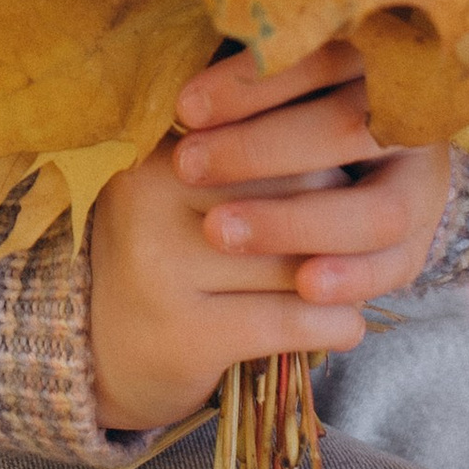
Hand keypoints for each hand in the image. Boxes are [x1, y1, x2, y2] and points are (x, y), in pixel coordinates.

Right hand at [86, 41, 453, 435]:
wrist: (99, 353)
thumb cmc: (166, 255)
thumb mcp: (185, 192)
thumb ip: (247, 154)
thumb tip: (352, 116)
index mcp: (155, 150)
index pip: (270, 134)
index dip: (322, 155)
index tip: (352, 172)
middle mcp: (148, 198)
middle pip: (290, 193)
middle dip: (338, 215)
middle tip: (368, 229)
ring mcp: (161, 268)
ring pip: (296, 261)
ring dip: (347, 276)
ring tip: (368, 278)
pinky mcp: (184, 334)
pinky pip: (289, 321)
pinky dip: (333, 324)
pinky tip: (347, 325)